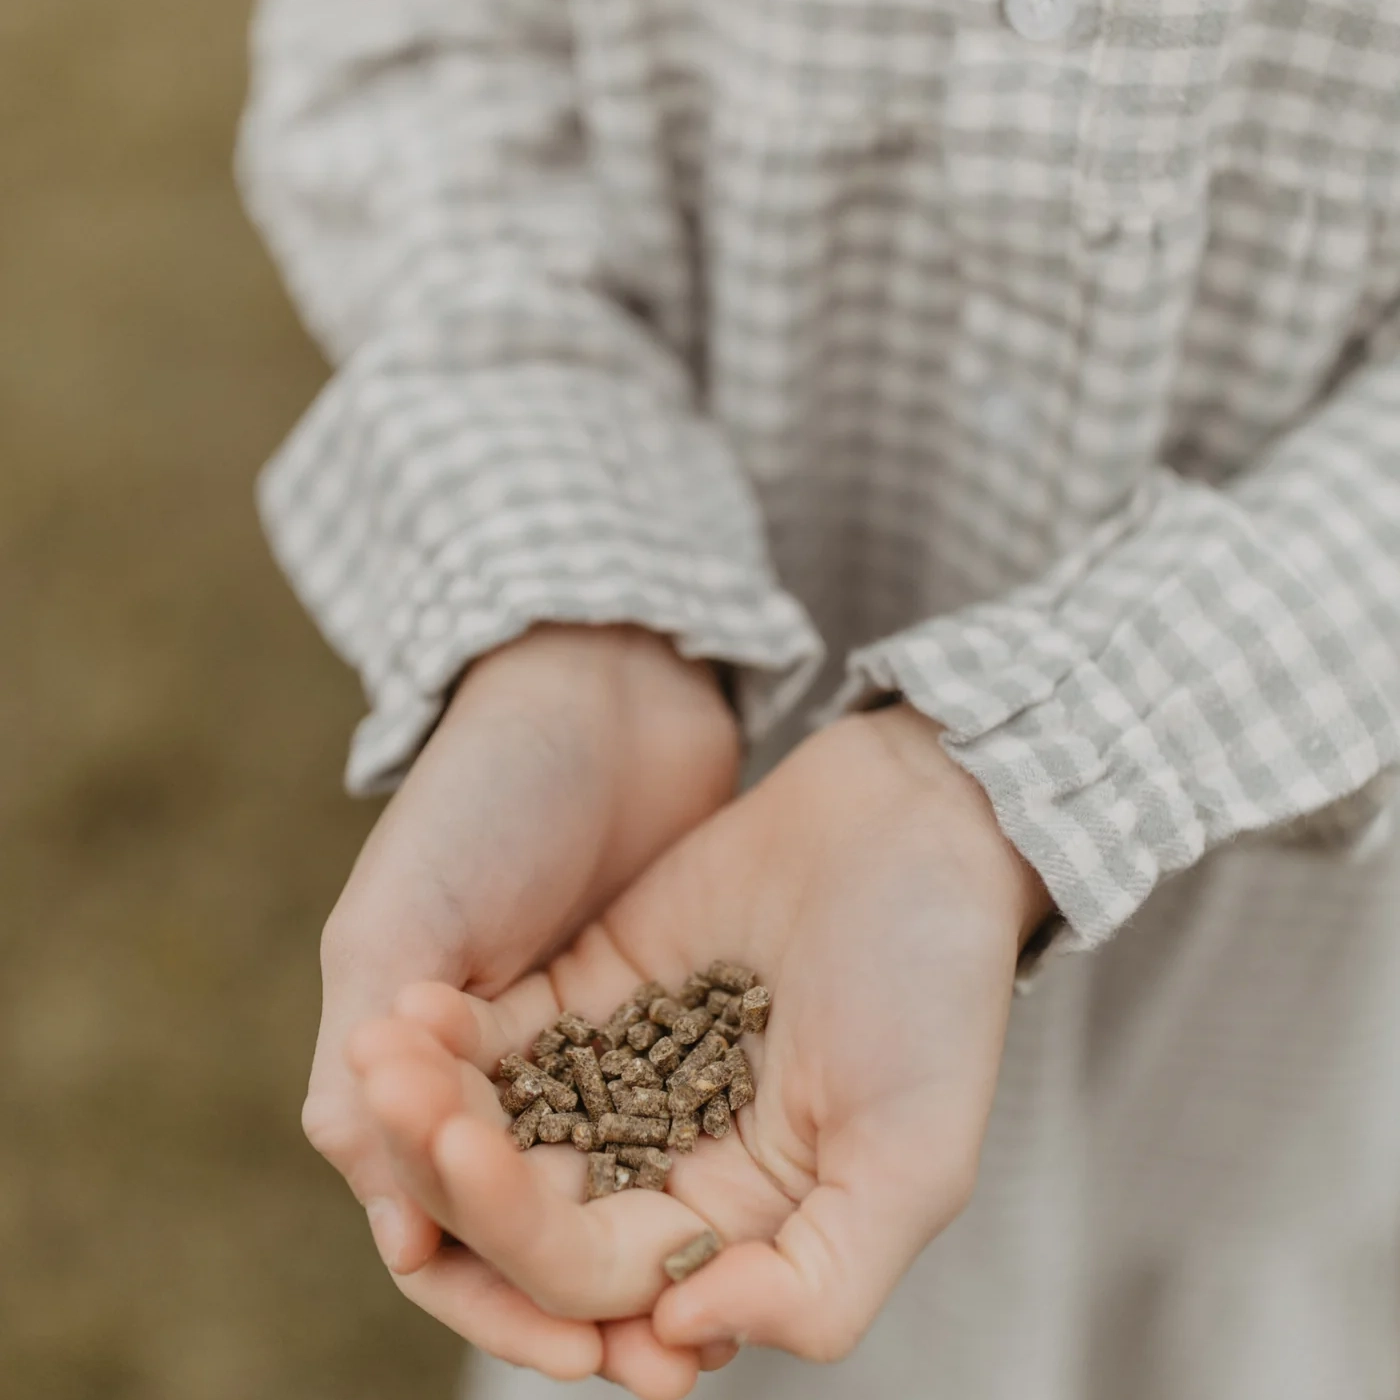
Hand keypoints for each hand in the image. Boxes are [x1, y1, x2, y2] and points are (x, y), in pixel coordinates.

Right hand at [305, 625, 738, 1377]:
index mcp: (403, 1059)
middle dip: (584, 1295)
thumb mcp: (396, 921)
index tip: (579, 1338)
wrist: (600, 686)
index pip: (442, 1218)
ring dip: (644, 1256)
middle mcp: (491, 1066)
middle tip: (661, 1361)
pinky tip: (740, 1230)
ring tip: (706, 1321)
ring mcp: (578, 1038)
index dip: (502, 1293)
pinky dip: (688, 1175)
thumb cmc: (484, 794)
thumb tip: (403, 1236)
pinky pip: (668, 1115)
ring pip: (605, 1184)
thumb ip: (370, 1071)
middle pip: (532, 1222)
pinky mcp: (653, 1003)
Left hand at [350, 704, 1049, 1394]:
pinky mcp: (597, 991)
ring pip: (504, 1121)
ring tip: (378, 1056)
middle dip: (456, 1169)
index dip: (528, 1246)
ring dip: (434, 1105)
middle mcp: (669, 1163)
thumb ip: (819, 1282)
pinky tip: (410, 1006)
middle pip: (528, 1204)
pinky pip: (508, 1036)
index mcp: (737, 1224)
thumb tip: (681, 1330)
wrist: (920, 828)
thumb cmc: (936, 992)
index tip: (471, 1171)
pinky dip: (455, 1033)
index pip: (601, 1275)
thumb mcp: (914, 1158)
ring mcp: (625, 1075)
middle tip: (392, 1105)